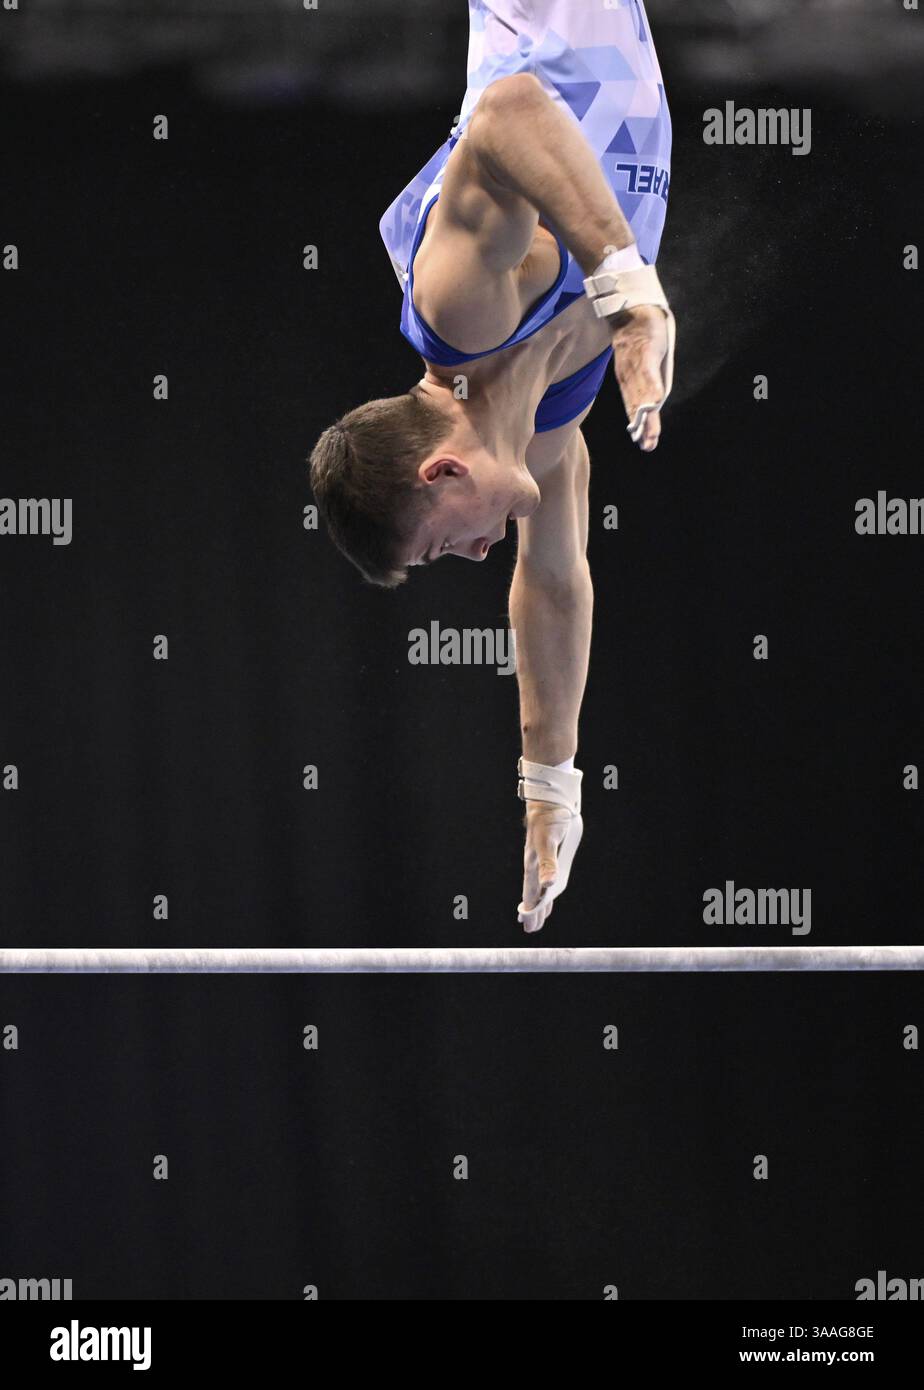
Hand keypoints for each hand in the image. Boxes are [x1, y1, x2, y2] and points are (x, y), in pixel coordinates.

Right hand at [518, 798, 583, 933]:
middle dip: (533, 912)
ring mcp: (542, 862)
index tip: (528, 926)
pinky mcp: (549, 857)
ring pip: (539, 888)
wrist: (549, 802)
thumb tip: (548, 885)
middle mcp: (536, 867)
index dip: (531, 910)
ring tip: (536, 916)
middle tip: (530, 929)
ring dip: (538, 903)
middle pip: (533, 894)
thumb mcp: (549, 842)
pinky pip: (546, 879)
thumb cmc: (550, 820)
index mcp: (534, 866)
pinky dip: (545, 889)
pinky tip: (546, 892)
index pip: (531, 894)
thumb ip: (548, 864)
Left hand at [610, 304, 669, 452]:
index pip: (635, 406)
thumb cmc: (639, 338)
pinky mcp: (645, 351)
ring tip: (650, 432)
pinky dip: (652, 388)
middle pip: (638, 404)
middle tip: (648, 446)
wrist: (634, 310)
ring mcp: (636, 364)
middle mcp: (630, 375)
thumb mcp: (641, 362)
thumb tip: (651, 401)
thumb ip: (646, 380)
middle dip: (643, 426)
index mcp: (629, 379)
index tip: (645, 444)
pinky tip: (656, 403)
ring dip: (647, 414)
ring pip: (642, 393)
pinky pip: (649, 372)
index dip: (639, 425)